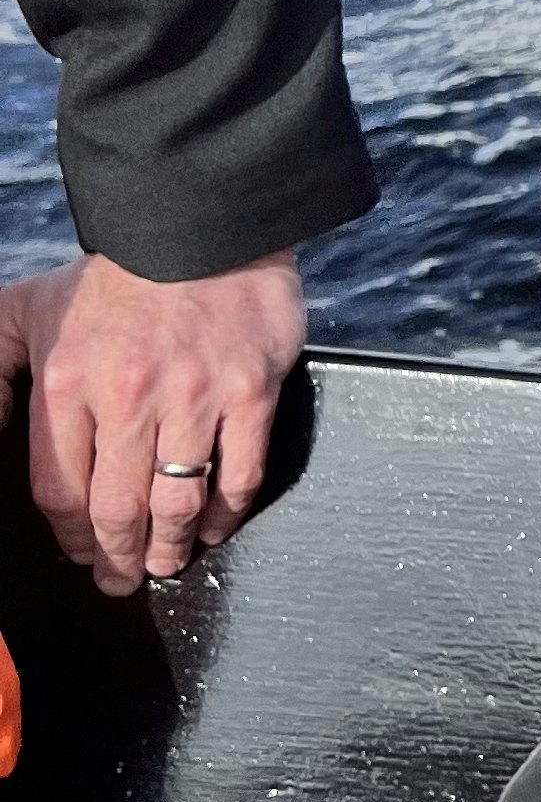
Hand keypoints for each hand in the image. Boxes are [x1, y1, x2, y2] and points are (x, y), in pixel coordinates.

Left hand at [3, 246, 304, 586]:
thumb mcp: (27, 310)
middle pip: (117, 510)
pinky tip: (214, 526)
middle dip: (117, 559)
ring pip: (177, 504)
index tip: (82, 553)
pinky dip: (226, 513)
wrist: (202, 222)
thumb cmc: (116, 275)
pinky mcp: (251, 391)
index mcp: (66, 382)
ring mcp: (195, 396)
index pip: (60, 492)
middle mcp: (127, 395)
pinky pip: (239, 475)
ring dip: (170, 549)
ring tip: (167, 562)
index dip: (71, 538)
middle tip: (122, 578)